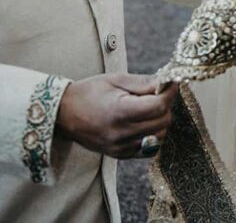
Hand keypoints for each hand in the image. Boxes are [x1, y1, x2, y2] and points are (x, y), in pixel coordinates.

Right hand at [56, 73, 177, 158]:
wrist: (63, 114)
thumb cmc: (89, 92)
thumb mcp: (116, 79)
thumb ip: (144, 83)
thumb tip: (168, 81)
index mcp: (119, 112)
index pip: (158, 106)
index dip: (169, 92)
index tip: (171, 82)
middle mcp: (121, 134)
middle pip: (163, 122)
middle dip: (166, 105)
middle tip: (159, 93)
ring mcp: (121, 147)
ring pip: (160, 136)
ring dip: (161, 120)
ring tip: (149, 107)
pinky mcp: (121, 155)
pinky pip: (149, 147)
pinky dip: (153, 134)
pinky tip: (143, 121)